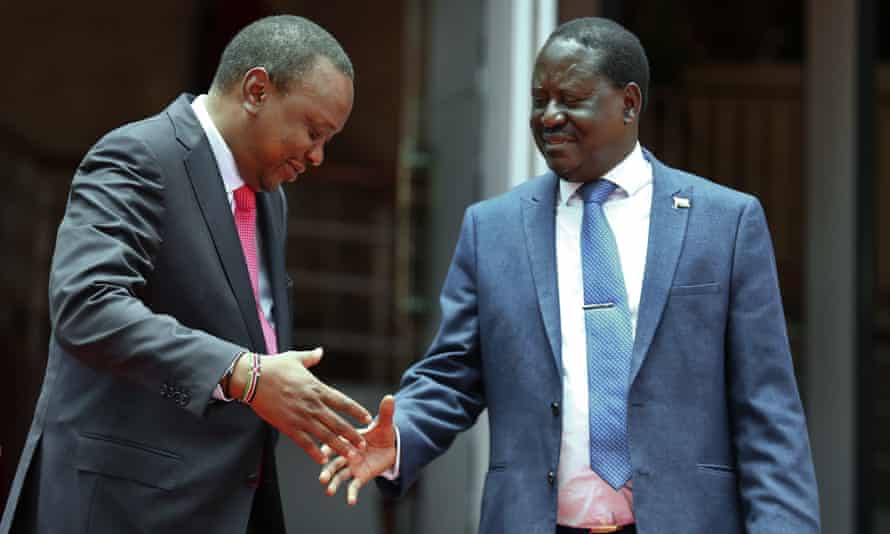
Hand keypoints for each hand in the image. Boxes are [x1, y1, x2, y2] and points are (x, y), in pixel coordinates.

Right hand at [235, 348, 372, 463]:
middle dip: (352, 435)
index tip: (367, 418)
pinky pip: (304, 442)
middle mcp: (312, 404)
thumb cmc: (273, 366)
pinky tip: (322, 460)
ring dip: (339, 447)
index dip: (356, 411)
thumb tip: (320, 351)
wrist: (252, 378)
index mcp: (317, 388)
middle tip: (363, 445)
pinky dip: (314, 452)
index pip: (343, 402)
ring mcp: (301, 417)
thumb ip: (310, 358)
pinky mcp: (287, 426)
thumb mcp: (295, 359)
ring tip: (350, 456)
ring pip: (325, 436)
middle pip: (338, 423)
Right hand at [319, 394, 396, 504]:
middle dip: (327, 470)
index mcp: (349, 440)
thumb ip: (386, 412)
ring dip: (333, 483)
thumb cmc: (382, 434)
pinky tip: (350, 502)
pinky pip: (353, 486)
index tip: (325, 450)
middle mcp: (347, 454)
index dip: (330, 446)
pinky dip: (351, 494)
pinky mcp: (359, 477)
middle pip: (333, 463)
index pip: (336, 442)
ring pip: (339, 476)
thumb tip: (391, 397)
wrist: (389, 448)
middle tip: (321, 478)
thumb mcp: (385, 424)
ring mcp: (352, 466)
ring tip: (328, 491)